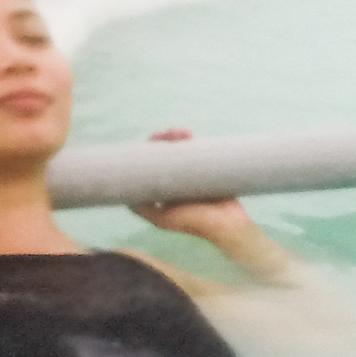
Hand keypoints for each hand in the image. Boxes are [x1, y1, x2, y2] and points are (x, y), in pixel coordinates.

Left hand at [128, 128, 255, 240]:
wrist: (230, 224)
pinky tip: (187, 134)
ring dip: (175, 137)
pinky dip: (190, 141)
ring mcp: (188, 174)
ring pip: (178, 150)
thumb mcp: (163, 219)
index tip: (152, 140)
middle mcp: (173, 181)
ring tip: (182, 132)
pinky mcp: (203, 170)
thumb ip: (145, 209)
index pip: (150, 164)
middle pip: (162, 154)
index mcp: (161, 190)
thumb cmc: (196, 223)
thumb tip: (125, 196)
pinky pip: (194, 151)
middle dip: (162, 140)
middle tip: (167, 133)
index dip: (149, 150)